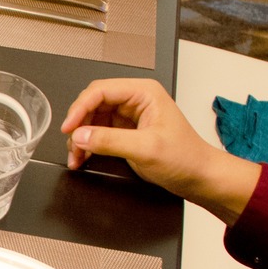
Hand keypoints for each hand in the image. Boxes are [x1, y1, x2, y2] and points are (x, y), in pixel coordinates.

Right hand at [60, 78, 259, 224]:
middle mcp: (135, 100)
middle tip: (71, 144)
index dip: (80, 108)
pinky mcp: (126, 132)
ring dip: (81, 138)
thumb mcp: (146, 149)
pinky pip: (98, 134)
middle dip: (79, 124)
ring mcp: (129, 116)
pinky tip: (83, 157)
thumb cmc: (185, 158)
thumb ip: (110, 141)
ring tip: (76, 156)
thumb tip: (80, 135)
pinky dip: (87, 145)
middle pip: (93, 103)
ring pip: (92, 119)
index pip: (100, 91)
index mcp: (144, 93)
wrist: (199, 177)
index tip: (69, 128)